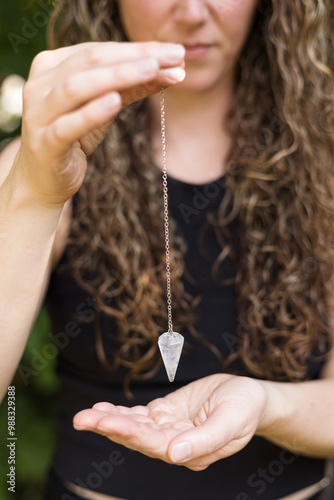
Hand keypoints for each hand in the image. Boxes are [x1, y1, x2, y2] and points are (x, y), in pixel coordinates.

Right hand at [14, 41, 184, 206]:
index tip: (174, 53)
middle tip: (172, 57)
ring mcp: (38, 115)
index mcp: (51, 67)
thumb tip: (169, 71)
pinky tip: (115, 102)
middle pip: (90, 61)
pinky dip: (92, 112)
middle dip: (134, 57)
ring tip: (151, 71)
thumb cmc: (74, 138)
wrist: (43, 181)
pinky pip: (68, 126)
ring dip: (117, 76)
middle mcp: (40, 86)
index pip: (98, 50)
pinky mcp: (45, 145)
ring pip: (76, 87)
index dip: (138, 49)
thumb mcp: (103, 109)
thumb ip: (129, 88)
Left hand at [73, 374, 267, 470]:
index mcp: (191, 451)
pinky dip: (121, 411)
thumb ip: (203, 441)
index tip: (106, 421)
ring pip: (134, 426)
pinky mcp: (165, 414)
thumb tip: (174, 457)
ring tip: (85, 415)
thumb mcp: (231, 422)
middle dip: (110, 427)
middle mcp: (175, 444)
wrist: (248, 395)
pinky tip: (103, 408)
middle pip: (137, 437)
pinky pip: (139, 415)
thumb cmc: (244, 408)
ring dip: (110, 419)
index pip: (155, 445)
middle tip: (83, 418)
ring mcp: (168, 429)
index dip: (129, 432)